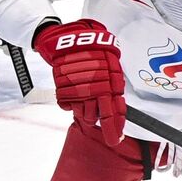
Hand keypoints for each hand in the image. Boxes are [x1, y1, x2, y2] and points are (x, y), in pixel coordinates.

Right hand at [33, 18, 124, 143]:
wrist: (70, 40)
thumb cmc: (94, 52)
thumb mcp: (111, 66)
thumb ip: (114, 87)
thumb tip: (118, 107)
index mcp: (110, 84)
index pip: (114, 112)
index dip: (115, 129)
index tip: (116, 140)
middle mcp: (95, 89)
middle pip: (95, 117)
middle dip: (98, 125)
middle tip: (98, 123)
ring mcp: (78, 90)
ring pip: (82, 114)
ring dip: (84, 110)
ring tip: (84, 97)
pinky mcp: (63, 88)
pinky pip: (67, 106)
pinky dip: (70, 103)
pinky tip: (73, 92)